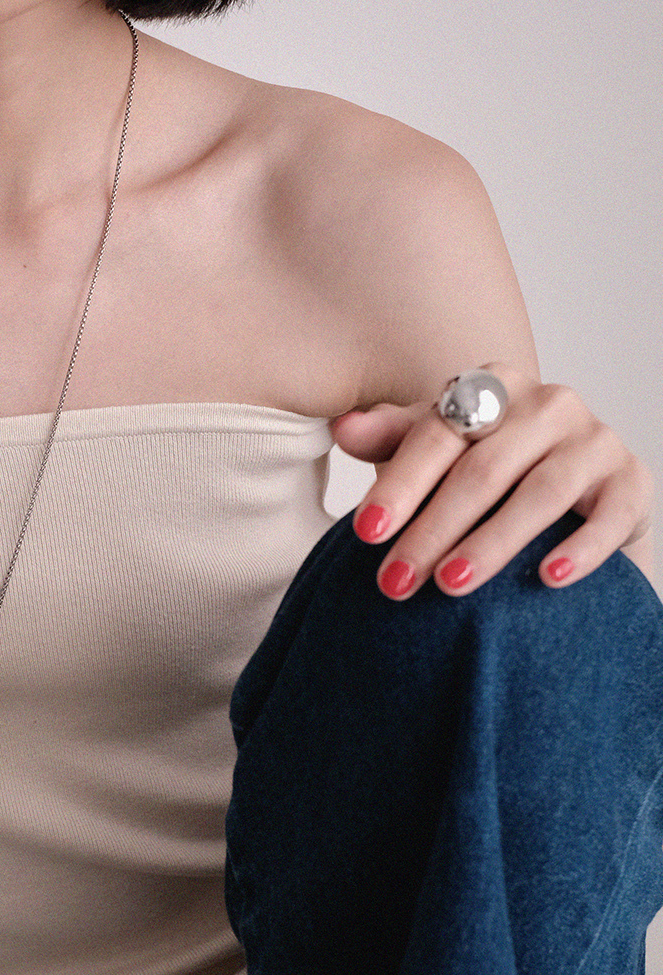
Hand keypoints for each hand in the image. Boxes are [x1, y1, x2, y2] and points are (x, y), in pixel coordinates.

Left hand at [331, 363, 653, 598]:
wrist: (570, 506)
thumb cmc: (487, 478)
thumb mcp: (435, 454)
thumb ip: (392, 438)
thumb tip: (343, 427)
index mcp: (494, 387)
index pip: (438, 435)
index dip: (399, 485)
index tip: (363, 534)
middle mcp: (549, 404)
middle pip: (483, 470)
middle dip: (433, 530)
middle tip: (394, 583)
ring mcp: (594, 441)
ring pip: (540, 493)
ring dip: (492, 544)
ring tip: (451, 586)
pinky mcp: (631, 482)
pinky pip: (608, 516)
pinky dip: (580, 549)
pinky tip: (547, 580)